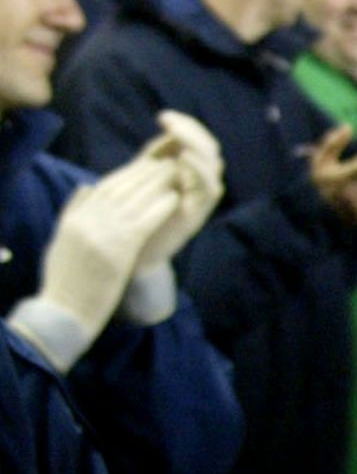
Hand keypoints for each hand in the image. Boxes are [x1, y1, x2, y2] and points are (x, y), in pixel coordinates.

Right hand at [39, 159, 182, 340]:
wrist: (64, 310)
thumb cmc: (65, 280)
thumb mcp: (62, 240)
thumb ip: (75, 211)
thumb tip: (87, 186)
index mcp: (76, 217)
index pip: (106, 186)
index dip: (130, 172)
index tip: (148, 164)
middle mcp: (89, 220)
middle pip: (123, 187)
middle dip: (147, 172)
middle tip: (169, 162)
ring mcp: (104, 233)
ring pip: (136, 199)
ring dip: (159, 183)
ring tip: (177, 172)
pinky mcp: (119, 249)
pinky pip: (144, 220)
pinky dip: (160, 206)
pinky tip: (175, 198)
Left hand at [132, 110, 225, 273]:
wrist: (134, 251)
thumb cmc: (138, 213)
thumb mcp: (145, 178)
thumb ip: (156, 156)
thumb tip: (167, 131)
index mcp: (190, 170)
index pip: (198, 138)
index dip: (185, 125)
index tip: (163, 116)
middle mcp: (201, 181)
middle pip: (208, 146)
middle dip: (190, 131)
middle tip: (168, 121)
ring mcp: (202, 197)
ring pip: (213, 163)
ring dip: (196, 147)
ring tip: (177, 136)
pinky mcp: (199, 212)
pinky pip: (209, 187)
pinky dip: (199, 170)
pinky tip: (183, 159)